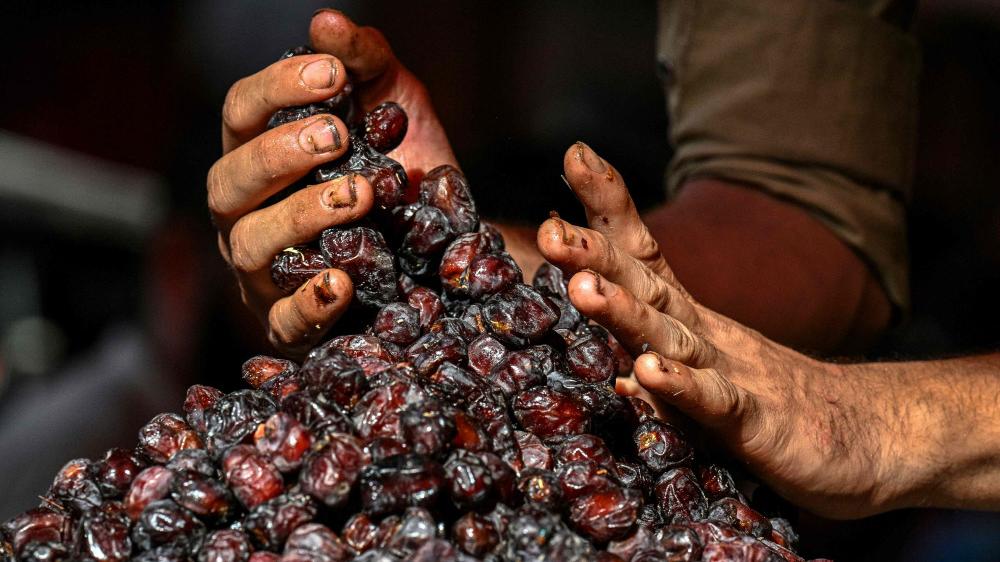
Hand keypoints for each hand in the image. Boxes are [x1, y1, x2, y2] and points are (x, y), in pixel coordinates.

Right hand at [208, 11, 456, 356]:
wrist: (443, 243)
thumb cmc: (401, 169)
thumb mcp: (393, 106)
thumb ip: (363, 64)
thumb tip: (326, 22)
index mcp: (258, 152)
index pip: (241, 113)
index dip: (277, 89)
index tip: (331, 76)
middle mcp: (246, 210)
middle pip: (230, 180)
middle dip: (281, 155)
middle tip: (339, 138)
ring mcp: (261, 269)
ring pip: (249, 244)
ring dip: (301, 217)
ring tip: (358, 198)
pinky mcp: (289, 322)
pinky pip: (283, 320)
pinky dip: (309, 302)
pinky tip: (342, 280)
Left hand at [536, 142, 900, 518]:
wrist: (874, 437)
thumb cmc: (778, 407)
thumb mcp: (708, 382)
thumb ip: (665, 373)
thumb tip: (619, 375)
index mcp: (689, 323)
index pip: (645, 255)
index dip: (610, 209)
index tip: (575, 155)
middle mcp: (706, 338)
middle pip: (646, 287)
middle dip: (596, 255)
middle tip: (550, 230)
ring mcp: (734, 375)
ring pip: (671, 337)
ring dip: (626, 311)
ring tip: (581, 288)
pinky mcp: (758, 424)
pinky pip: (716, 403)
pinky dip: (681, 388)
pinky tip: (646, 373)